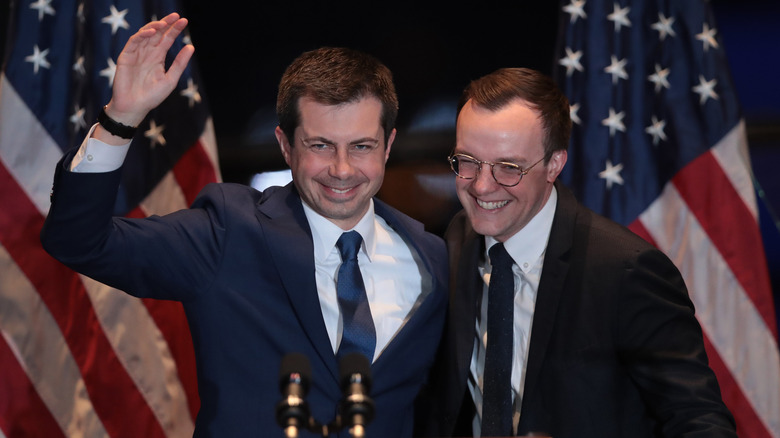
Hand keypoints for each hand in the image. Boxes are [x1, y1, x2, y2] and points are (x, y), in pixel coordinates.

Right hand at [103, 13, 193, 128]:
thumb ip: (180, 63)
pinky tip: (152, 32)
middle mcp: (147, 53)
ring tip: (165, 23)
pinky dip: (142, 35)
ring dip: (154, 27)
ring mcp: (136, 53)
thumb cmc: (152, 96)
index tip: (184, 21)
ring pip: (145, 34)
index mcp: (157, 57)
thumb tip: (191, 47)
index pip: (167, 39)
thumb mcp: (170, 79)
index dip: (174, 30)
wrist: (135, 107)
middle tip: (176, 16)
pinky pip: (133, 42)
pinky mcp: (126, 56)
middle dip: (166, 23)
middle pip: (157, 33)